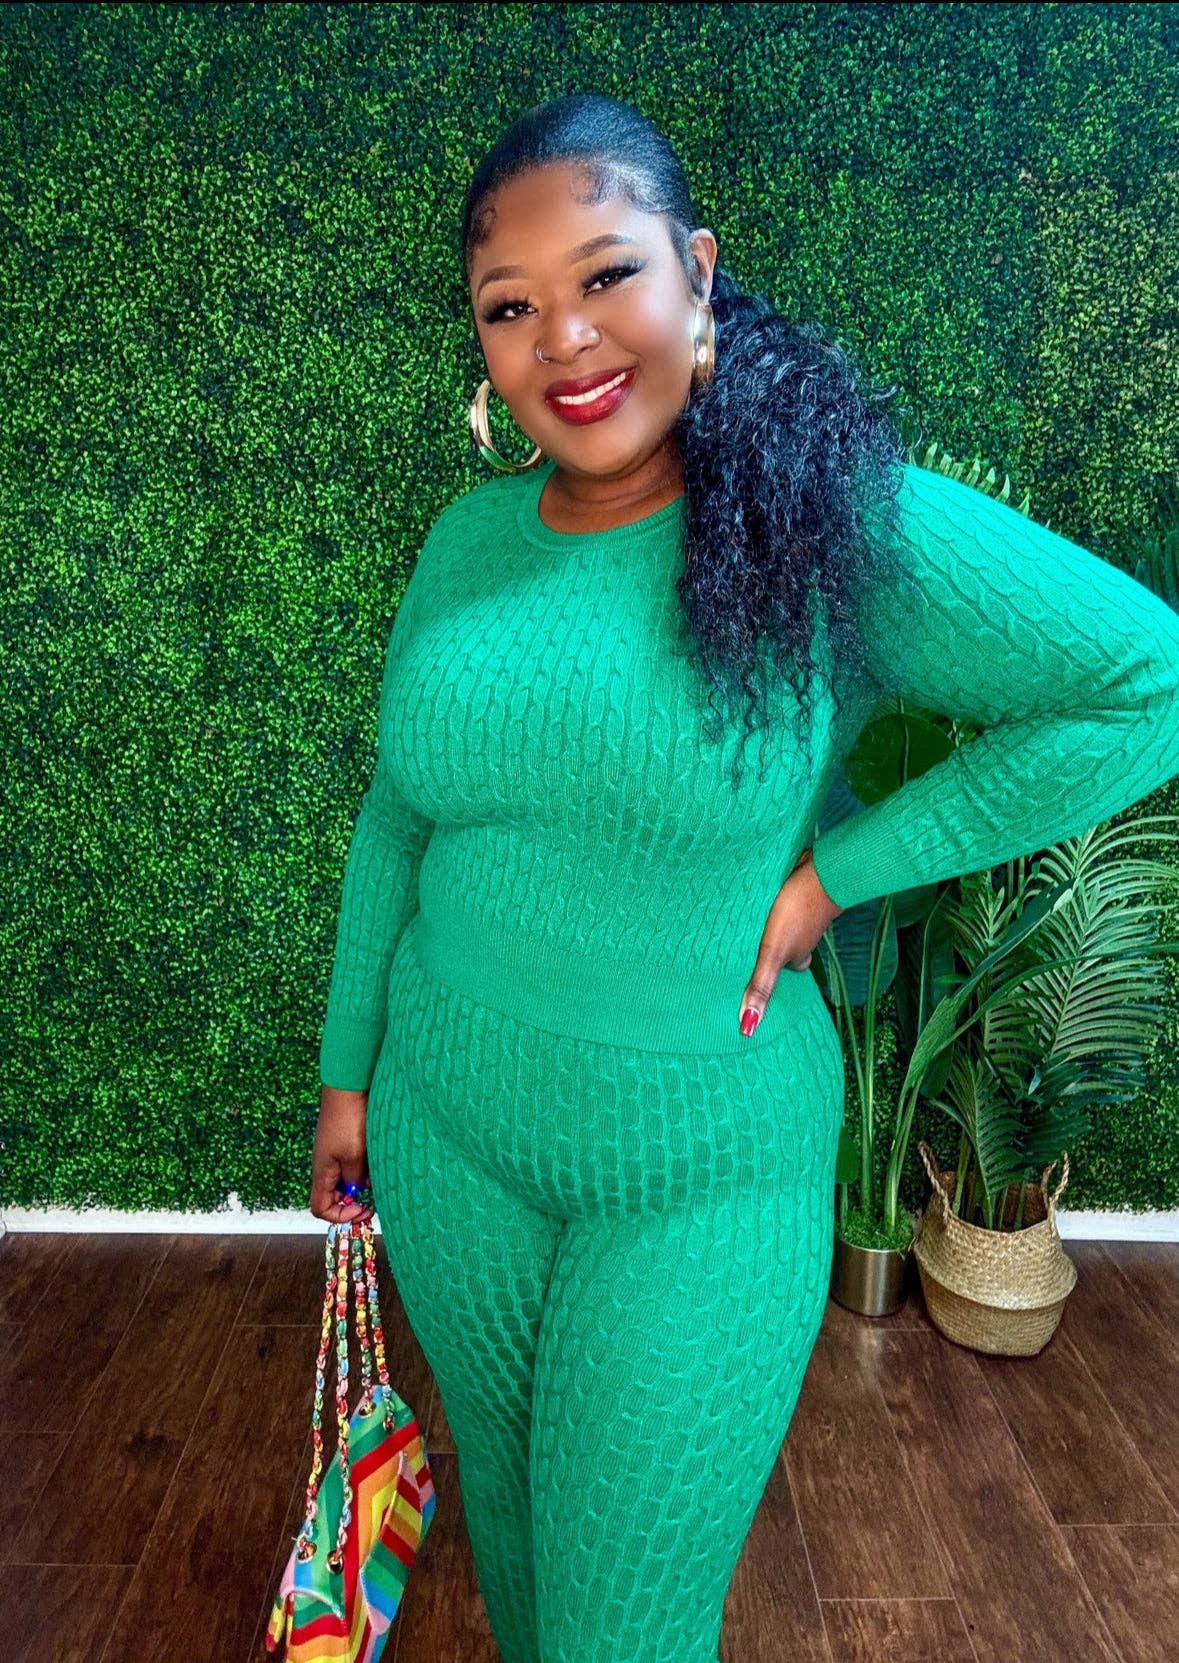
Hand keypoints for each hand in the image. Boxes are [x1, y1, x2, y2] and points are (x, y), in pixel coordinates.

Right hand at [310, 1085, 376, 1224]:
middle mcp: (325, 1165)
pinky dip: (362, 1168)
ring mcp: (333, 1152)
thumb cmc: (348, 1121)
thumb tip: (357, 1191)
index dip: (339, 1215)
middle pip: (333, 1196)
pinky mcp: (343, 1141)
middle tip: (373, 1200)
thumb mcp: (354, 1156)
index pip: (320, 1208)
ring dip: (360, 1184)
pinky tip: (375, 1161)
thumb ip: (355, 1179)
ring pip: (345, 1180)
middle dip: (352, 1201)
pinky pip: (350, 1164)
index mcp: (322, 1172)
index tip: (361, 1209)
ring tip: (376, 1178)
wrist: (348, 1087)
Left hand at [738, 848, 844, 1035]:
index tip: (759, 983)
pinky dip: (773, 907)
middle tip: (749, 956)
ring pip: (784, 928)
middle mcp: (803, 937)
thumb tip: (748, 1027)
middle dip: (772, 953)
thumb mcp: (774, 951)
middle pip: (787, 950)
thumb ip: (761, 985)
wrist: (824, 871)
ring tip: (747, 931)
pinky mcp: (799, 893)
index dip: (774, 977)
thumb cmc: (799, 912)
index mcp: (799, 955)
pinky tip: (760, 900)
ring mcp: (803, 915)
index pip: (788, 972)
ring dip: (770, 929)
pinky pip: (784, 906)